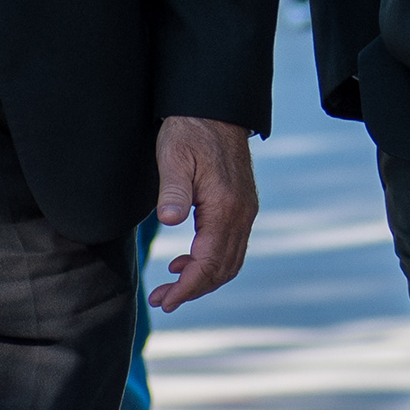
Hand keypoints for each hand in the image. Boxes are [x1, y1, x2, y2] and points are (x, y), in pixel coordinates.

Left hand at [149, 115, 259, 313]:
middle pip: (223, 269)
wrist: (215, 109)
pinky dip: (210, 262)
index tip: (165, 300)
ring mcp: (246, 211)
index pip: (209, 263)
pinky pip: (231, 246)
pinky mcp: (242, 207)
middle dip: (193, 289)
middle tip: (163, 299)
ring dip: (202, 279)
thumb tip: (169, 221)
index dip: (187, 287)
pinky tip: (184, 260)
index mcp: (225, 207)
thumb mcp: (173, 157)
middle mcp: (242, 214)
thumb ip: (173, 191)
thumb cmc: (189, 132)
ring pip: (230, 261)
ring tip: (170, 285)